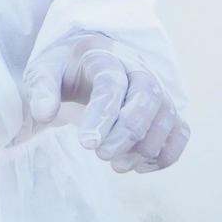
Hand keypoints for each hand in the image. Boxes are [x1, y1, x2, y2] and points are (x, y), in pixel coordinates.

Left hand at [23, 32, 190, 173]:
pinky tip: (139, 166)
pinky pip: (180, 131)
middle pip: (147, 97)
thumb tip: (43, 113)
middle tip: (101, 155)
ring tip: (116, 164)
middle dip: (127, 133)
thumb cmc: (65, 67)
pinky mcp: (166, 109)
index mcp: (105, 56)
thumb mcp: (44, 70)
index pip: (112, 84)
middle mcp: (137, 69)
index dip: (102, 116)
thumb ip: (42, 89)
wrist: (87, 58)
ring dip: (146, 147)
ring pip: (167, 116)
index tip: (86, 144)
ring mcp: (156, 88)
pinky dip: (166, 154)